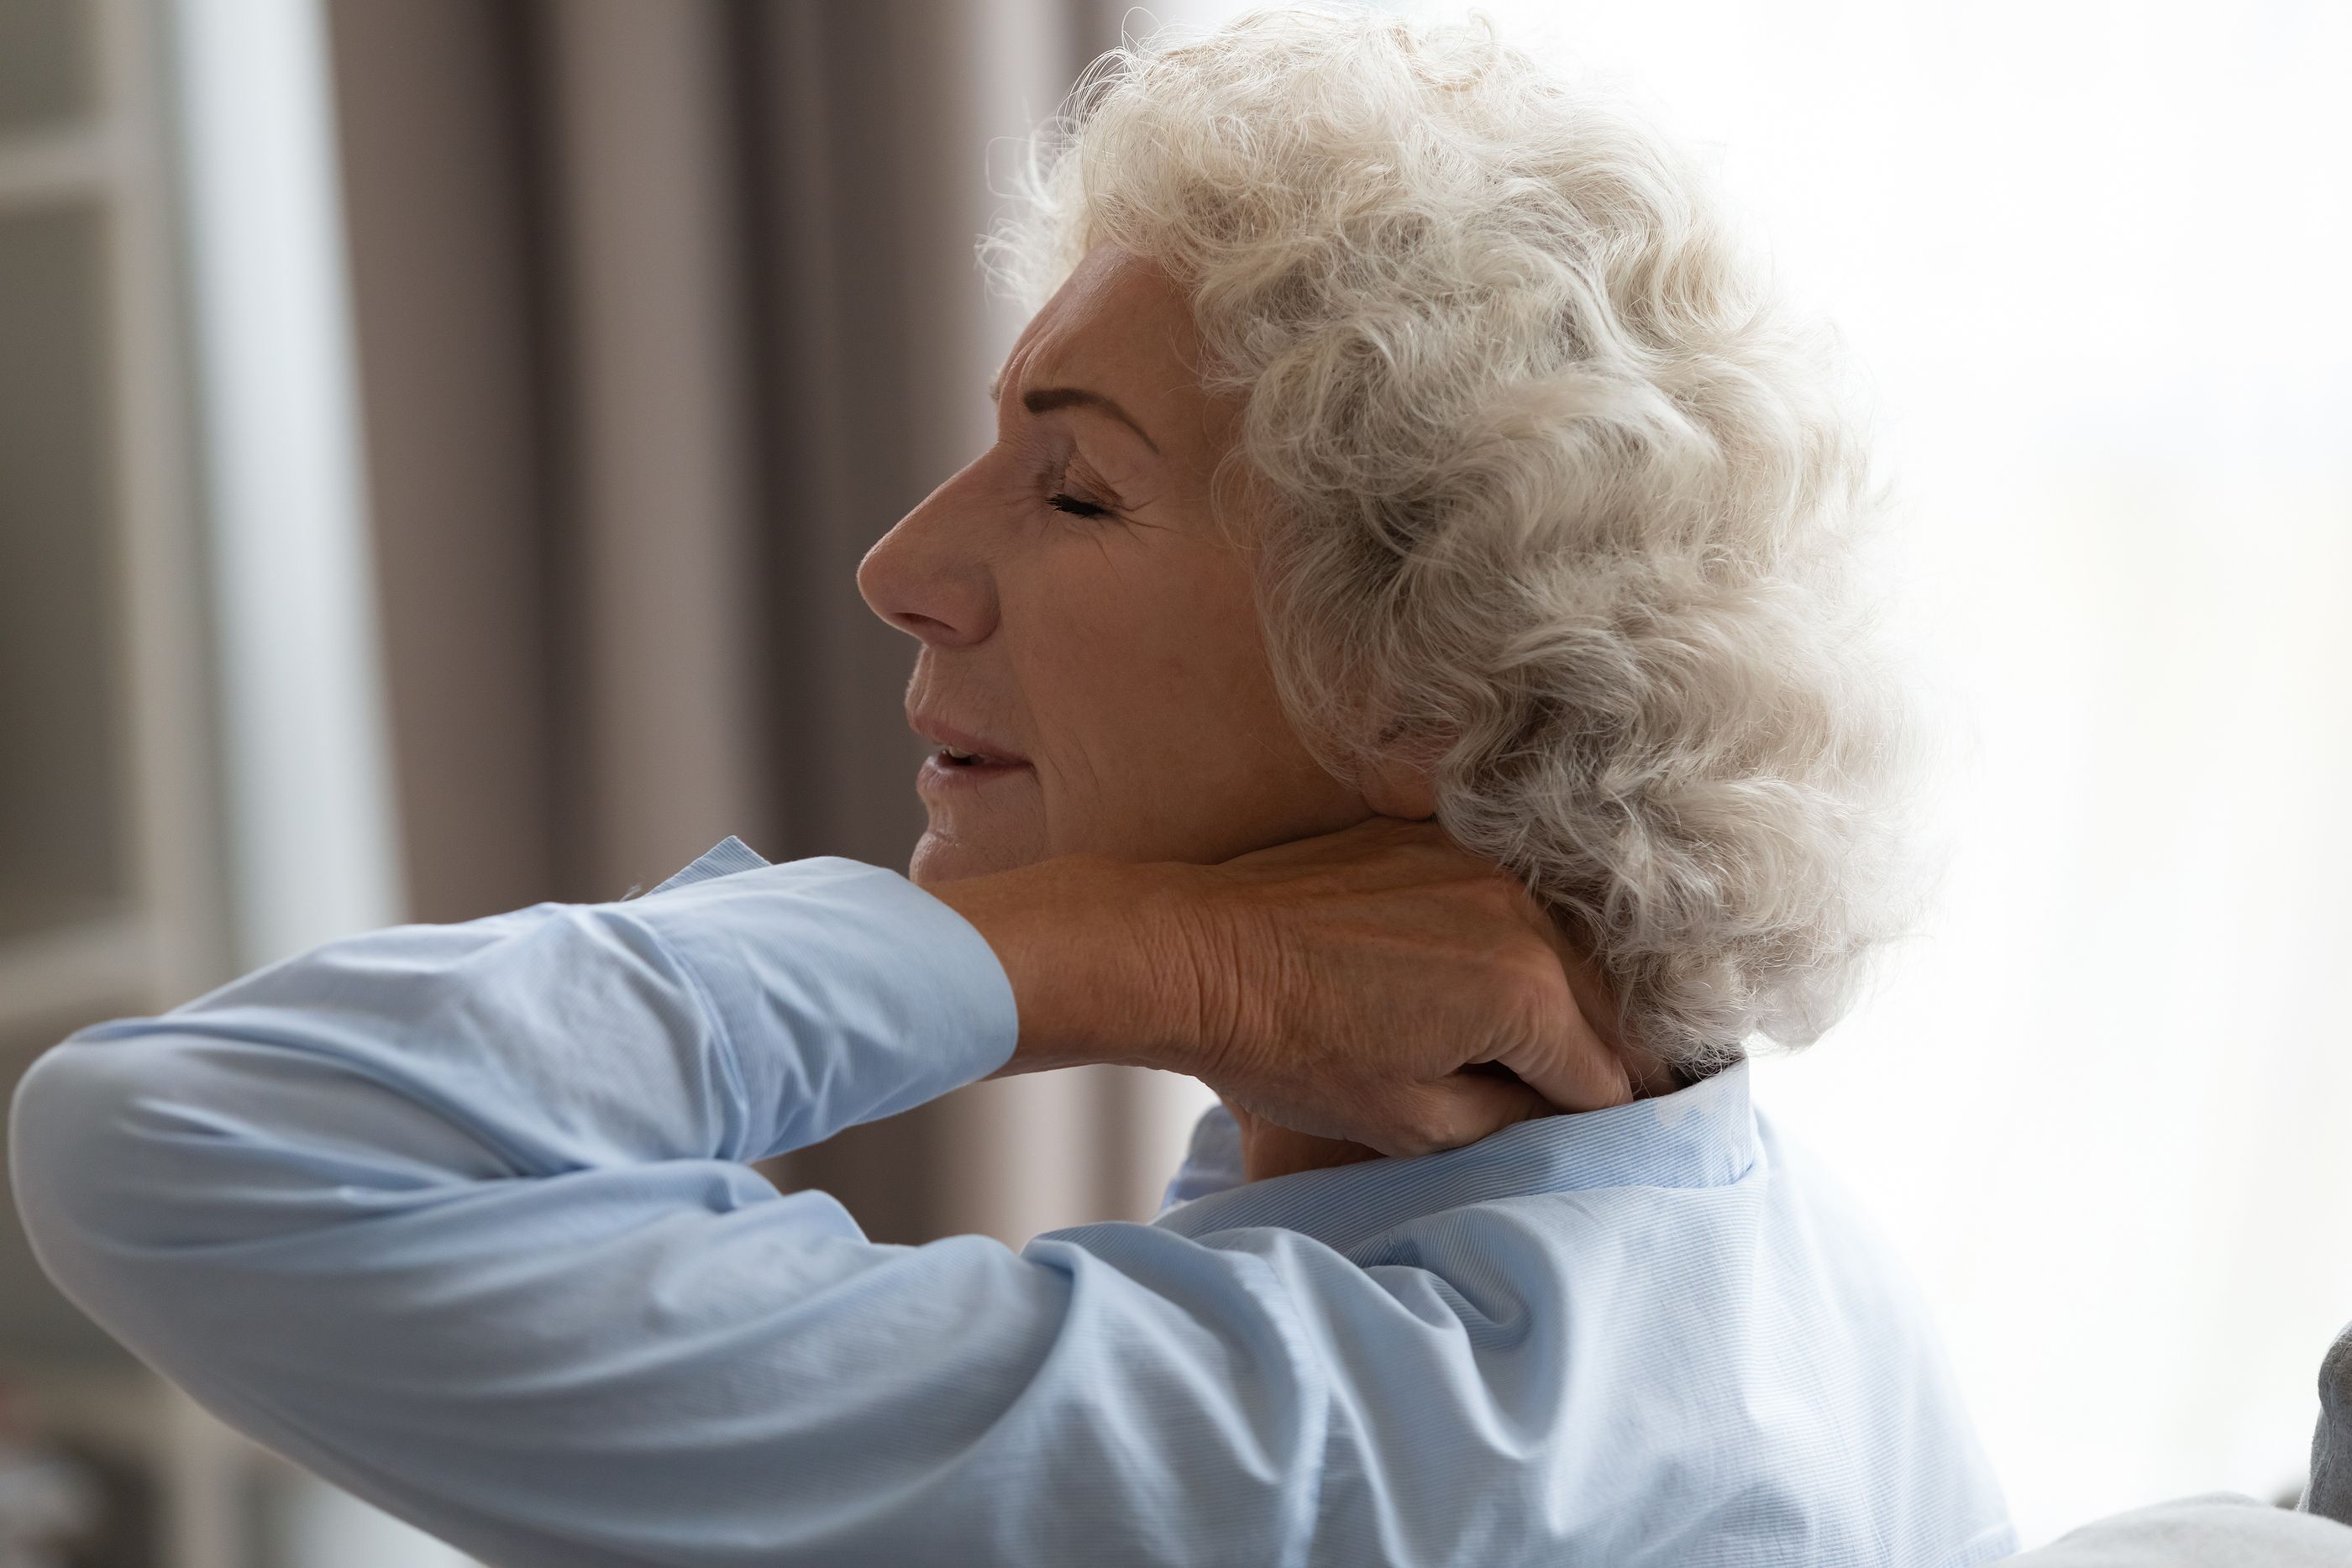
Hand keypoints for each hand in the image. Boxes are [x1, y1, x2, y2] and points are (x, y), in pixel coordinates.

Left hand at [1146, 816, 1637, 1156]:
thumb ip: (1510, 1120)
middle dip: (1593, 1058)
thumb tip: (1553, 1108)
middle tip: (1571, 1101)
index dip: (1601, 1120)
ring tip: (1522, 1046)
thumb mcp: (1413, 1122)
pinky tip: (1471, 977)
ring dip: (1558, 997)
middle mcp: (1522, 914)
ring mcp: (1478, 865)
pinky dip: (1506, 943)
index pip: (1610, 1075)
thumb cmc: (1289, 1050)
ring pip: (1559, 948)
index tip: (1587, 1138)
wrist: (1195, 957)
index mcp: (1526, 993)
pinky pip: (1505, 900)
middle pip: (1602, 1004)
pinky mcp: (1434, 841)